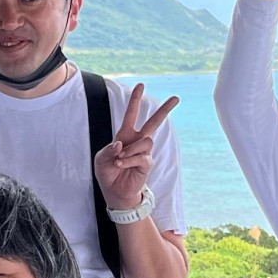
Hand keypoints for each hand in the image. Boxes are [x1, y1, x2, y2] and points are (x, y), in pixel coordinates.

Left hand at [91, 83, 178, 213]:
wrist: (114, 192)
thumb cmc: (108, 173)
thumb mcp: (101, 159)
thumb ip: (108, 149)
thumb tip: (120, 144)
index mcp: (125, 135)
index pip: (131, 114)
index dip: (136, 100)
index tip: (141, 85)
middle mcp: (137, 141)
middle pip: (154, 122)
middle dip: (165, 109)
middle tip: (176, 98)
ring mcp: (144, 152)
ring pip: (146, 140)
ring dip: (130, 149)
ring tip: (119, 159)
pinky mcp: (147, 164)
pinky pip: (141, 157)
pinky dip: (129, 159)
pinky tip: (121, 164)